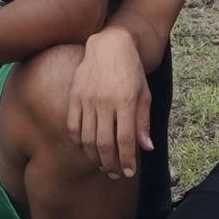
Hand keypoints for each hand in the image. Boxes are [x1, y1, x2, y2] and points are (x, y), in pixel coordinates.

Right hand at [70, 27, 156, 178]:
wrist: (110, 44)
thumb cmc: (131, 71)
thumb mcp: (144, 94)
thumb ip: (143, 122)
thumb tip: (146, 148)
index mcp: (126, 101)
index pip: (125, 140)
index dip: (127, 160)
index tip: (129, 172)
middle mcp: (105, 101)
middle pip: (105, 143)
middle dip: (111, 164)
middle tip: (115, 174)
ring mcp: (87, 98)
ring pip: (87, 138)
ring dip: (95, 157)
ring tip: (102, 165)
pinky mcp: (74, 96)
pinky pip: (73, 126)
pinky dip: (78, 142)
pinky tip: (86, 149)